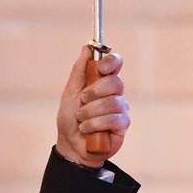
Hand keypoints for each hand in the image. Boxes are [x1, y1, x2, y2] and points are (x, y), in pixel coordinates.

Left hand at [56, 46, 129, 166]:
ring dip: (91, 112)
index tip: (101, 68)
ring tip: (81, 120)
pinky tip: (87, 129)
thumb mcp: (70, 92)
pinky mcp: (123, 125)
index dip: (111, 62)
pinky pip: (113, 119)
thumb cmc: (70, 119)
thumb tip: (87, 47)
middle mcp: (115, 93)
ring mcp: (121, 109)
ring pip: (112, 102)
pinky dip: (95, 124)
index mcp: (103, 82)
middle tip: (82, 100)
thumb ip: (79, 71)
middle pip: (115, 82)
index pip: (115, 63)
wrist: (71, 145)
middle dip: (95, 91)